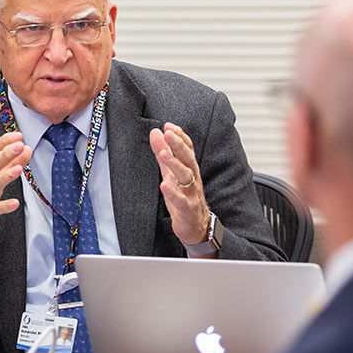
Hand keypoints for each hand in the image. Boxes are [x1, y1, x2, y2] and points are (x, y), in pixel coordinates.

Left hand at [149, 122, 211, 247]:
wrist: (196, 227)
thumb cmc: (184, 198)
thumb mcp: (171, 174)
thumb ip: (164, 154)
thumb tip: (156, 133)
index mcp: (190, 170)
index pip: (188, 149)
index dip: (180, 137)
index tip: (168, 126)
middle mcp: (193, 179)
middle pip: (188, 159)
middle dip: (178, 145)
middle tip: (168, 133)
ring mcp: (191, 194)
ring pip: (186, 177)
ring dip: (175, 164)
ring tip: (163, 154)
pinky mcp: (187, 209)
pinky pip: (181, 200)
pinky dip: (172, 192)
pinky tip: (163, 185)